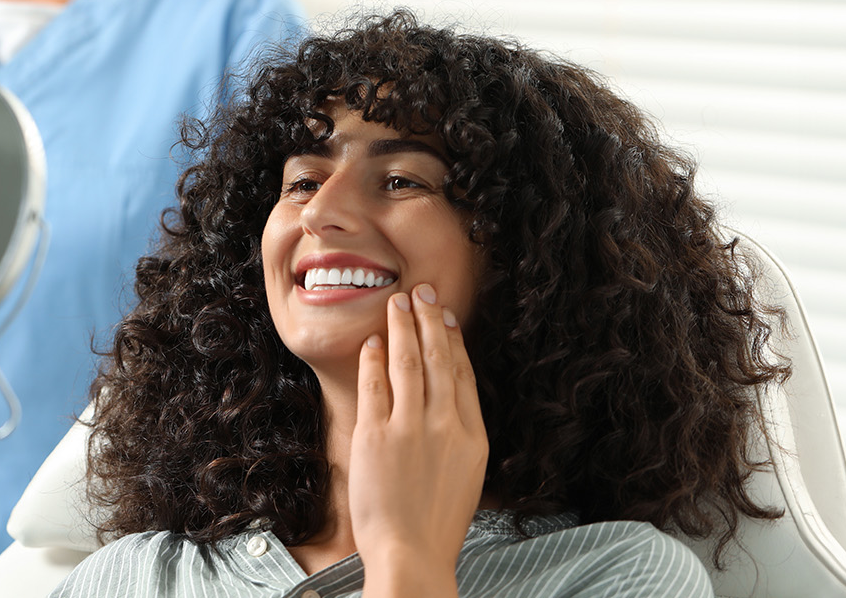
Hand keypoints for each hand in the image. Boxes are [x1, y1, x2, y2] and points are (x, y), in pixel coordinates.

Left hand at [350, 284, 486, 597]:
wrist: (411, 554)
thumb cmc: (436, 526)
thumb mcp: (466, 478)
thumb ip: (460, 440)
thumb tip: (451, 411)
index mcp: (472, 437)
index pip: (462, 376)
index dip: (453, 342)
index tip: (446, 318)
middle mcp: (445, 426)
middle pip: (439, 360)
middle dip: (430, 320)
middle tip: (421, 292)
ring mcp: (410, 429)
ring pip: (409, 364)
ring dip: (403, 328)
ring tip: (396, 303)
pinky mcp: (376, 436)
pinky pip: (375, 387)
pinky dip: (374, 360)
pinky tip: (372, 343)